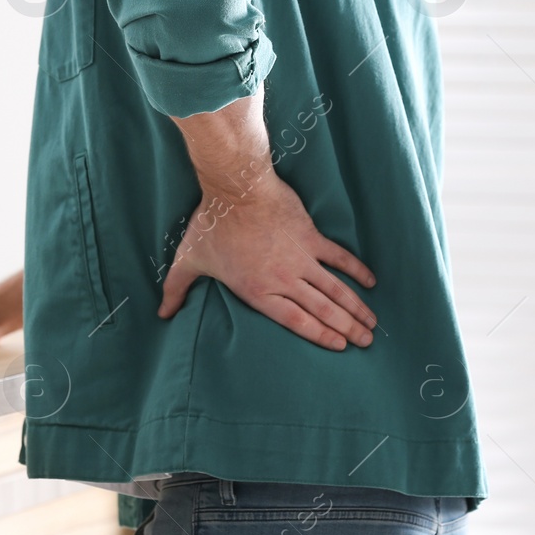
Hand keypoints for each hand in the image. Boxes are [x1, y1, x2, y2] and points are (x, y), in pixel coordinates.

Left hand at [157, 174, 376, 350]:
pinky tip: (371, 283)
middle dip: (347, 329)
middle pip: (323, 310)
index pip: (297, 322)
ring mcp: (301, 258)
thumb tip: (162, 314)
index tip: (340, 347)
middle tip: (366, 342)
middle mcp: (284, 279)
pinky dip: (357, 270)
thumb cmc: (211, 224)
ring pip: (336, 289)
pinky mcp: (310, 237)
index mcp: (258, 291)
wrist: (236, 187)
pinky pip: (339, 257)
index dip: (321, 336)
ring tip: (373, 323)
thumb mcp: (188, 260)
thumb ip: (176, 290)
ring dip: (357, 307)